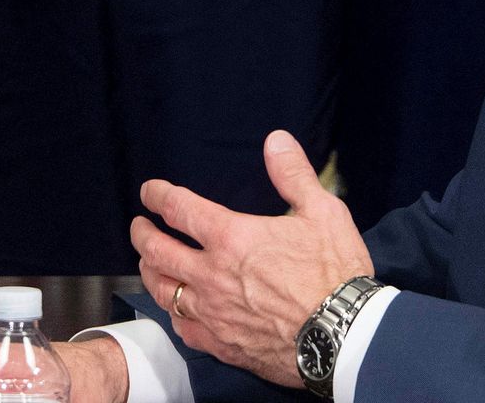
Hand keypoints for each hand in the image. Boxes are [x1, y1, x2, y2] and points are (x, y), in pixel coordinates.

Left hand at [131, 130, 372, 386]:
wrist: (346, 338)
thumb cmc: (336, 274)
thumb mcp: (324, 213)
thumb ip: (294, 175)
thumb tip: (276, 140)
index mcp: (231, 237)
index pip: (178, 209)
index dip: (157, 196)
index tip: (149, 192)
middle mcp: (211, 275)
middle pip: (157, 251)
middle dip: (141, 234)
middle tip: (138, 226)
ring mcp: (213, 313)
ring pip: (163, 291)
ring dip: (150, 273)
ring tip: (148, 263)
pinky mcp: (222, 345)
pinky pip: (183, 329)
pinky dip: (174, 315)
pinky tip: (176, 311)